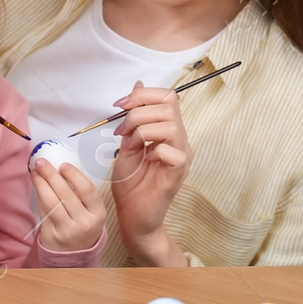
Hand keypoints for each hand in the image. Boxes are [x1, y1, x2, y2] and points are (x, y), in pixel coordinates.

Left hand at [31, 159, 106, 252]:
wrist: (76, 253)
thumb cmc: (84, 224)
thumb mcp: (91, 211)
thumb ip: (81, 192)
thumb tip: (61, 167)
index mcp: (98, 214)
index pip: (87, 190)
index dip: (74, 175)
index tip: (63, 164)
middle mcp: (84, 224)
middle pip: (66, 194)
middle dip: (51, 175)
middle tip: (42, 162)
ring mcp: (67, 232)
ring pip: (52, 203)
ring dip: (41, 184)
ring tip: (35, 172)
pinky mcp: (52, 236)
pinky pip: (44, 212)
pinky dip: (39, 198)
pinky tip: (37, 187)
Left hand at [108, 81, 191, 266]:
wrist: (132, 216)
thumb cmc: (131, 185)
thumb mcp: (126, 144)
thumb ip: (133, 118)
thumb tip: (137, 87)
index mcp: (169, 132)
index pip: (168, 97)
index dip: (143, 95)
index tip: (120, 105)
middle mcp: (180, 142)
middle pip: (169, 107)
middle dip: (138, 112)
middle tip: (123, 131)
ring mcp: (182, 158)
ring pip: (171, 126)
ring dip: (143, 130)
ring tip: (132, 144)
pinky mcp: (178, 174)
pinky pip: (174, 153)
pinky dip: (155, 150)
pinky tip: (145, 159)